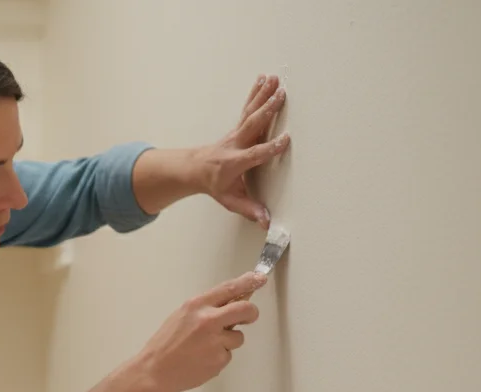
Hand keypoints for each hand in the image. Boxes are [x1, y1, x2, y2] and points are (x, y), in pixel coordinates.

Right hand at [136, 272, 266, 391]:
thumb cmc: (165, 343)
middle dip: (251, 313)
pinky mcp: (219, 360)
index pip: (228, 289)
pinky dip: (218, 357)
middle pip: (245, 310)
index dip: (248, 282)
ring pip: (238, 337)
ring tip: (205, 348)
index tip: (259, 278)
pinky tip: (202, 360)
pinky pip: (228, 354)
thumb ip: (205, 309)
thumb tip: (230, 304)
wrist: (154, 371)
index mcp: (196, 306)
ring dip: (228, 342)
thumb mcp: (182, 316)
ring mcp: (215, 341)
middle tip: (248, 318)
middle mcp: (208, 320)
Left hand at [192, 75, 289, 228]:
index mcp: (235, 162)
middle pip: (253, 125)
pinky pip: (248, 107)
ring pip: (251, 111)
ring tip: (275, 80)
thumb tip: (266, 222)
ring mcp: (236, 133)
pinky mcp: (238, 126)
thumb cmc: (215, 185)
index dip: (270, 148)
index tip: (285, 140)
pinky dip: (256, 92)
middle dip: (267, 110)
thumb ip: (249, 210)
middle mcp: (236, 144)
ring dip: (263, 95)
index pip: (255, 154)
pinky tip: (264, 79)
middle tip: (281, 95)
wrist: (195, 170)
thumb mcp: (230, 200)